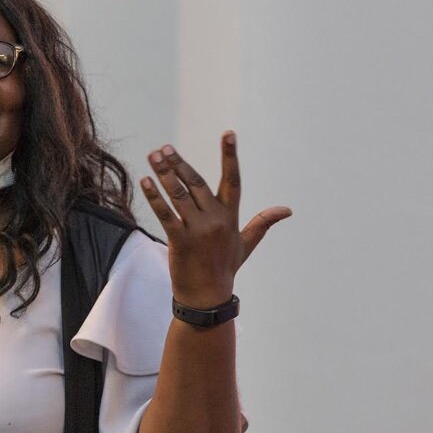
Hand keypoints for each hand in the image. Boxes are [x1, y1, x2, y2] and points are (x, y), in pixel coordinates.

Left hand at [140, 131, 289, 309]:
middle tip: (165, 148)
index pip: (232, 180)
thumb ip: (262, 223)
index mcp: (231, 217)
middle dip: (180, 163)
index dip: (230, 156)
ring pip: (179, 195)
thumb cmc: (225, 269)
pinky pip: (165, 214)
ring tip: (153, 156)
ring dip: (164, 173)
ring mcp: (198, 230)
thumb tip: (286, 210)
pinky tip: (145, 180)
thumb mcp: (246, 244)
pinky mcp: (180, 240)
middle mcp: (216, 220)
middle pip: (197, 183)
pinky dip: (154, 196)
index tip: (228, 134)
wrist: (208, 298)